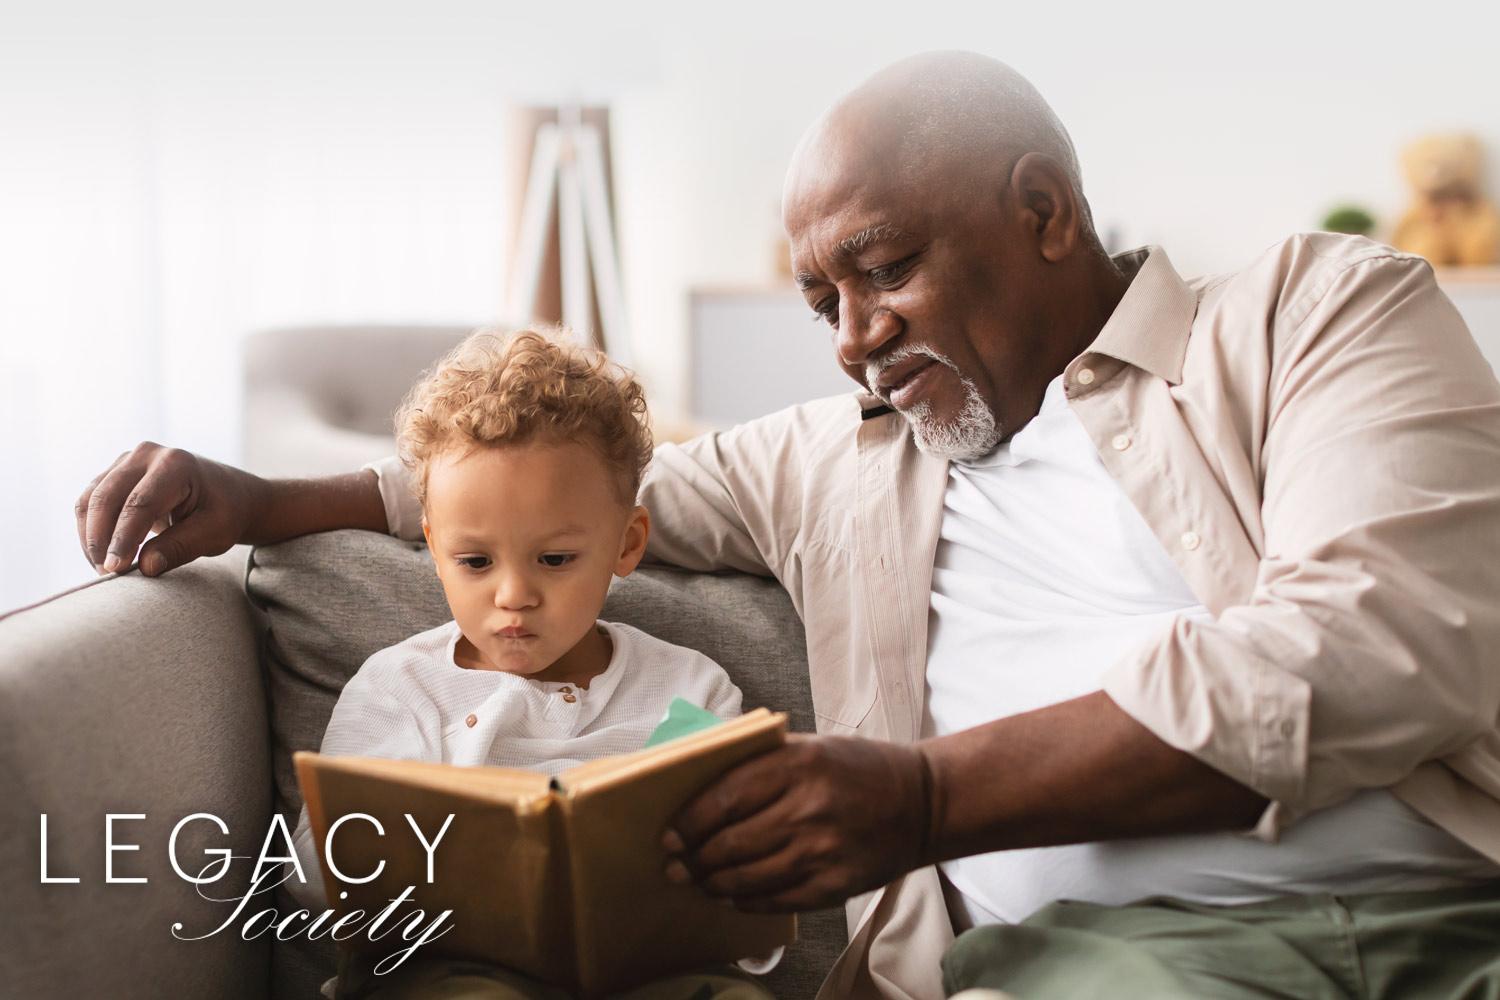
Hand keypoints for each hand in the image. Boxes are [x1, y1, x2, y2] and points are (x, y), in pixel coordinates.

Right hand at [76, 442, 268, 576]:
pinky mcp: (115, 473)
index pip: (140, 503)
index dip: (123, 538)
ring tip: (104, 570)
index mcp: (176, 464)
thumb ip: (180, 548)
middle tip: (106, 575)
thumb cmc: (224, 513)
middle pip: (107, 498)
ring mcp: (127, 461)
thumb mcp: (214, 533)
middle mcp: (147, 455)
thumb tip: (145, 567)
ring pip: (91, 500)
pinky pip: (90, 502)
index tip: (114, 569)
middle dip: (101, 540)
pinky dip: (90, 530)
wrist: (229, 494)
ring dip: (91, 537)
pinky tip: (101, 556)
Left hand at [660, 734, 933, 912]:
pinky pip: (776, 900)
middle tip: (677, 864)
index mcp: (798, 764)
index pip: (724, 797)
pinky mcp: (835, 884)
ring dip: (715, 884)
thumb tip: (699, 780)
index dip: (689, 821)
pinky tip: (734, 897)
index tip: (670, 833)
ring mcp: (823, 850)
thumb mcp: (811, 746)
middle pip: (730, 843)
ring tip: (701, 881)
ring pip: (748, 878)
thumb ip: (761, 760)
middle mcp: (808, 807)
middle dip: (695, 859)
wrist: (921, 802)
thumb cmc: (857, 768)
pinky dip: (747, 902)